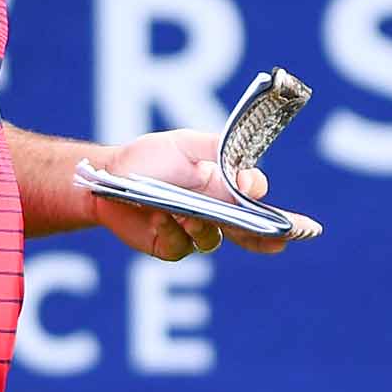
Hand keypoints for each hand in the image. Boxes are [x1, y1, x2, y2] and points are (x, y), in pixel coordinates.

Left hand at [93, 129, 288, 258]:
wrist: (107, 177)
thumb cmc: (147, 158)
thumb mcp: (184, 144)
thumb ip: (216, 150)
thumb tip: (246, 175)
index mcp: (222, 186)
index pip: (254, 197)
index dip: (259, 196)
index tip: (250, 186)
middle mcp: (213, 212)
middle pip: (251, 231)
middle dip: (272, 237)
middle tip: (284, 239)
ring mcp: (192, 231)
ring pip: (212, 240)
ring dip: (202, 227)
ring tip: (186, 213)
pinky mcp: (170, 246)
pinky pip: (180, 247)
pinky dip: (171, 232)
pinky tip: (159, 216)